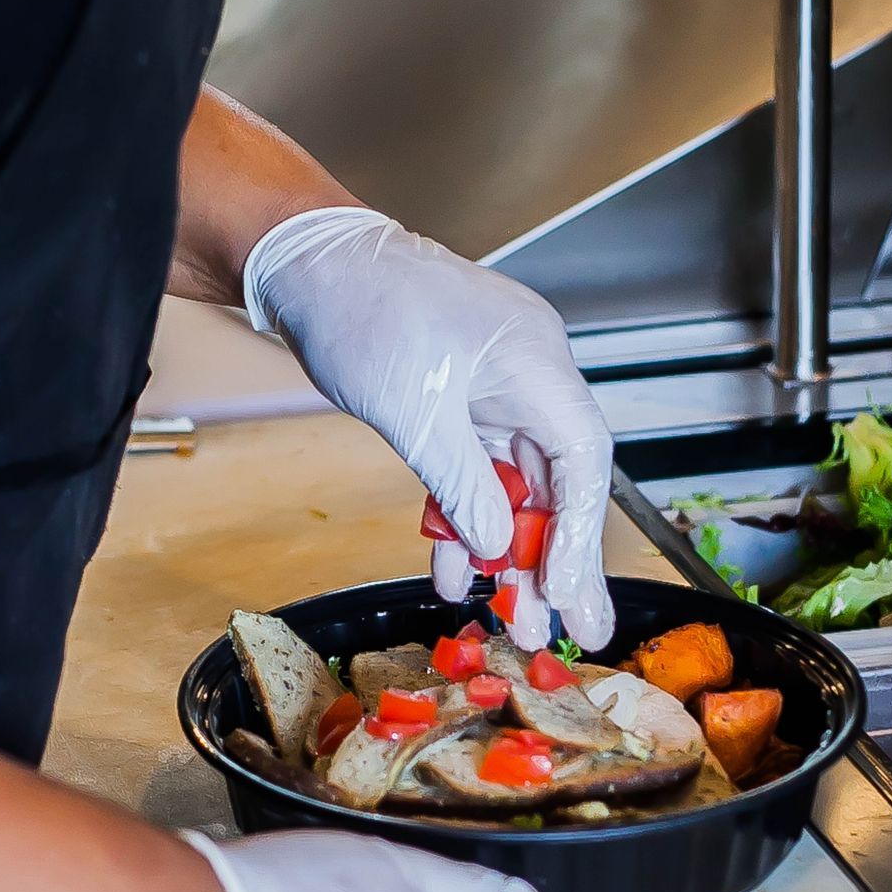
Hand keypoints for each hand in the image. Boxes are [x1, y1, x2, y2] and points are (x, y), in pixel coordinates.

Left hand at [243, 209, 615, 651]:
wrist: (308, 263)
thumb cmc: (364, 309)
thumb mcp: (416, 413)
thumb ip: (464, 486)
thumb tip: (496, 545)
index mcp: (536, 362)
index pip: (583, 461)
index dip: (582, 534)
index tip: (573, 594)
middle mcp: (528, 374)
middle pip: (560, 480)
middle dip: (559, 558)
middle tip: (572, 628)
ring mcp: (494, 386)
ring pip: (517, 484)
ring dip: (511, 549)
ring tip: (512, 616)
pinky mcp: (458, 399)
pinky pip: (476, 470)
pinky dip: (467, 516)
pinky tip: (457, 567)